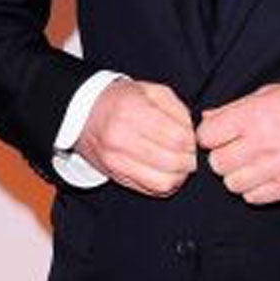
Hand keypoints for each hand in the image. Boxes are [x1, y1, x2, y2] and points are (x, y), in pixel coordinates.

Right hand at [75, 80, 196, 196]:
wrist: (84, 114)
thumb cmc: (121, 99)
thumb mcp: (151, 90)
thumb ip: (177, 108)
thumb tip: (194, 132)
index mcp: (133, 111)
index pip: (177, 137)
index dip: (192, 141)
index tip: (195, 138)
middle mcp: (122, 138)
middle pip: (172, 161)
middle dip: (190, 159)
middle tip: (192, 153)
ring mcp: (117, 161)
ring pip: (163, 181)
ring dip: (180, 175)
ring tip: (182, 164)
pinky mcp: (116, 176)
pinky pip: (150, 190)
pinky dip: (166, 184)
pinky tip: (168, 172)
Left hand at [196, 80, 279, 204]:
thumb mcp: (268, 93)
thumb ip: (234, 108)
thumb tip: (207, 119)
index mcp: (253, 116)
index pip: (207, 135)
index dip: (209, 134)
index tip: (217, 133)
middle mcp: (261, 143)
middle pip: (217, 163)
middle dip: (221, 154)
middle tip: (234, 147)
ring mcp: (274, 168)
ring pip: (231, 184)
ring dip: (236, 174)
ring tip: (249, 161)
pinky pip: (252, 197)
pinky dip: (253, 188)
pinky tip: (262, 173)